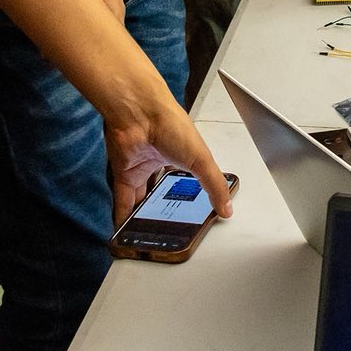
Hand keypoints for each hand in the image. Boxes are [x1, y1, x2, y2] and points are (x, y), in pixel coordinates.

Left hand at [103, 100, 234, 227]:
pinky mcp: (123, 174)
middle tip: (172, 229)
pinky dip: (123, 216)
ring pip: (143, 198)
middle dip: (167, 208)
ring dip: (145, 214)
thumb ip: (215, 185)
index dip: (195, 196)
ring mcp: (141, 168)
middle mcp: (162, 162)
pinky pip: (123, 200)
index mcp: (185, 156)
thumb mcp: (202, 159)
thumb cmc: (171, 124)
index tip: (199, 214)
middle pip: (165, 190)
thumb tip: (227, 207)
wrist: (140, 114)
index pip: (192, 180)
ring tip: (149, 236)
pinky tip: (127, 230)